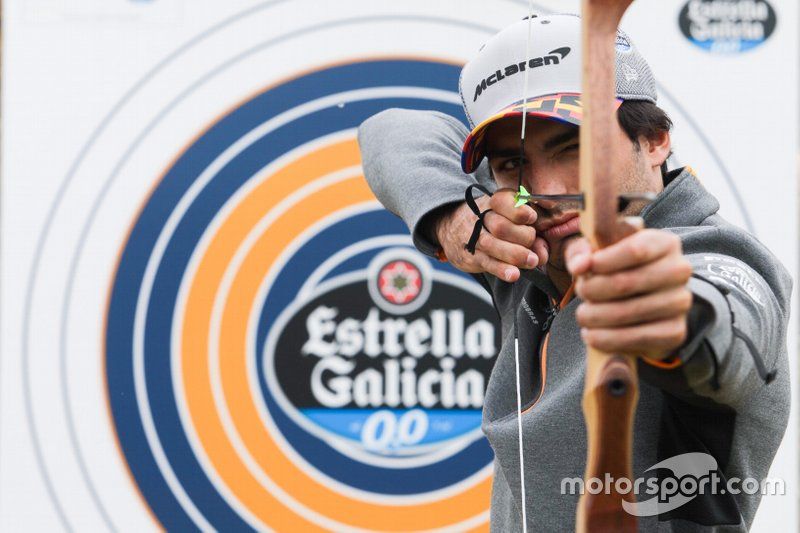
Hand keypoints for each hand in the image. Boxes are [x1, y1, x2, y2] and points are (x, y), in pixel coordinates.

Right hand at [434, 188, 549, 281]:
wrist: (452, 228)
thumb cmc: (490, 221)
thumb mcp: (507, 214)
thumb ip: (528, 229)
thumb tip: (543, 253)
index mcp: (493, 202)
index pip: (502, 202)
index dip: (519, 211)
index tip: (531, 218)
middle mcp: (481, 217)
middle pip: (501, 227)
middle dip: (523, 237)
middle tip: (532, 243)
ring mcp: (474, 238)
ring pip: (494, 246)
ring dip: (516, 255)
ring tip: (532, 261)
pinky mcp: (471, 257)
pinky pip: (488, 264)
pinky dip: (502, 270)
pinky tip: (513, 274)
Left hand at [565, 229, 692, 358]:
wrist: (640, 298)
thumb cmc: (614, 269)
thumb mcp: (596, 252)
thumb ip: (582, 252)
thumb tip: (579, 266)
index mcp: (664, 243)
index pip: (635, 251)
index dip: (603, 262)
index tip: (581, 271)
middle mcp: (679, 271)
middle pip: (626, 283)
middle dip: (592, 290)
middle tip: (581, 293)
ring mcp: (680, 302)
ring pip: (628, 313)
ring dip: (596, 316)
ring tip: (584, 315)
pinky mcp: (676, 331)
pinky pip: (637, 338)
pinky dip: (608, 339)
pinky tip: (593, 334)